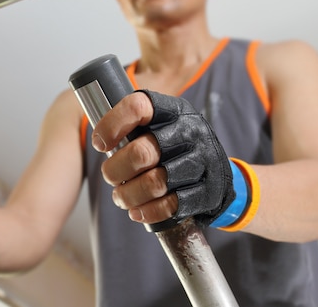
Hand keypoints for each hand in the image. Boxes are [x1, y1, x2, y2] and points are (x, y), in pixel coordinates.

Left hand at [92, 90, 234, 229]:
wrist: (219, 175)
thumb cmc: (174, 148)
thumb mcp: (159, 126)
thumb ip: (132, 128)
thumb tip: (99, 141)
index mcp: (173, 109)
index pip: (137, 107)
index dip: (111, 125)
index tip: (99, 143)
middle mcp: (190, 131)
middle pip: (142, 152)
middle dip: (115, 170)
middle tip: (110, 177)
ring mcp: (203, 161)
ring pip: (154, 182)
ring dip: (129, 194)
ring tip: (120, 197)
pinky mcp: (208, 190)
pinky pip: (171, 205)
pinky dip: (148, 211)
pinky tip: (138, 211)